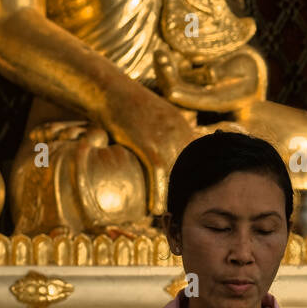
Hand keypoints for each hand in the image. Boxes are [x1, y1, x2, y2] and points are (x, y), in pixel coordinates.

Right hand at [104, 83, 195, 215]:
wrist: (109, 90)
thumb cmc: (125, 106)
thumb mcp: (153, 119)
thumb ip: (162, 137)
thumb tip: (160, 159)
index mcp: (183, 127)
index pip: (197, 160)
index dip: (193, 181)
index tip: (191, 199)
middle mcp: (180, 132)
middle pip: (192, 170)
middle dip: (188, 192)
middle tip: (184, 214)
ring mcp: (166, 138)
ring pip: (177, 175)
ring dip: (174, 197)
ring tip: (172, 217)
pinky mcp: (150, 144)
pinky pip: (159, 174)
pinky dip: (159, 193)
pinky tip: (157, 209)